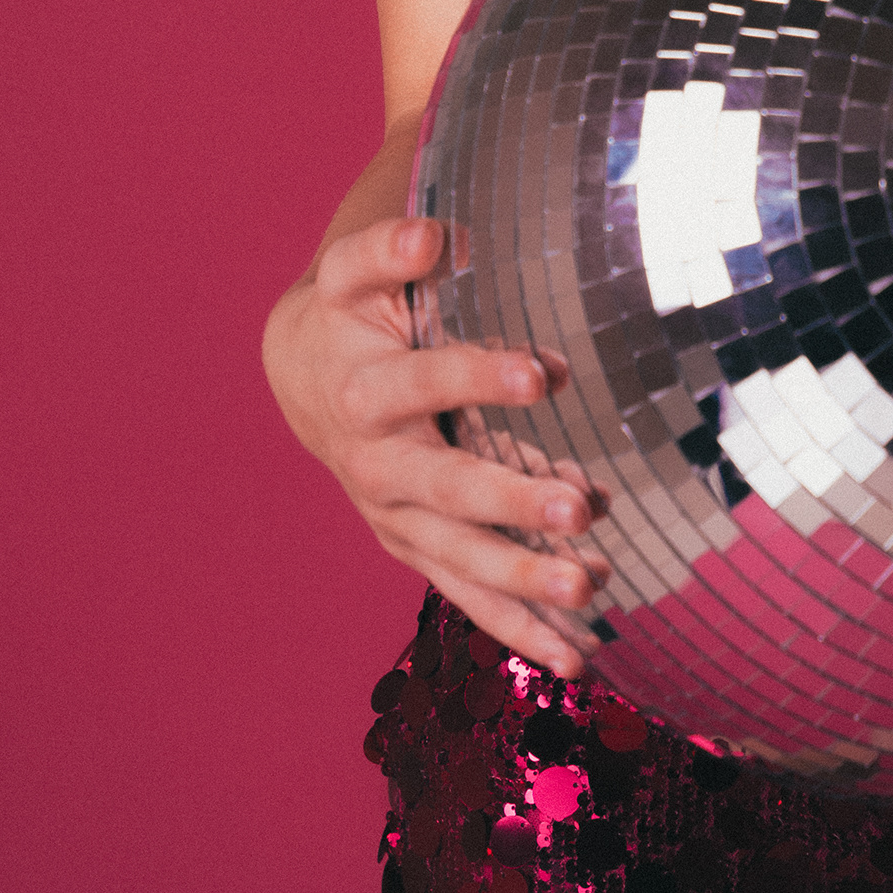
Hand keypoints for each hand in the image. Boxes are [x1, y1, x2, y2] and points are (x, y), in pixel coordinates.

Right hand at [263, 215, 609, 671]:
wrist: (304, 377)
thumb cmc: (349, 313)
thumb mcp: (354, 274)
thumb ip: (387, 251)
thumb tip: (431, 233)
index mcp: (364, 393)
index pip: (423, 383)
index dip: (478, 376)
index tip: (542, 371)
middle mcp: (376, 467)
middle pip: (444, 490)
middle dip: (510, 503)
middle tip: (581, 507)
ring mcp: (396, 520)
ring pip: (460, 558)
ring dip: (524, 580)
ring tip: (588, 589)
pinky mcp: (418, 550)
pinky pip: (468, 596)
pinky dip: (520, 631)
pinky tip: (575, 658)